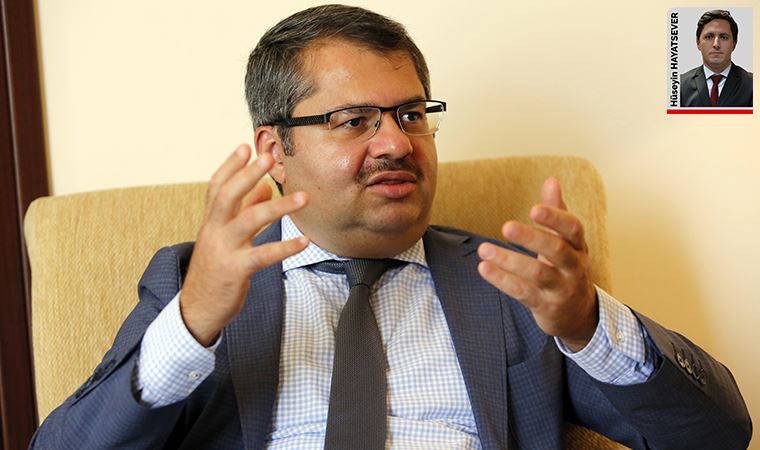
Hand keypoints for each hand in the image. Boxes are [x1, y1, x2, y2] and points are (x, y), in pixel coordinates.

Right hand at [180, 144, 308, 345]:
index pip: (216, 186)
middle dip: (247, 174)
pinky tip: (304, 241)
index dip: (229, 165)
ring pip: (249, 221)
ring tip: (304, 198)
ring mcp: (224, 250)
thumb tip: (263, 188)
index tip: (245, 145)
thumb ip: (243, 211)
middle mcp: (214, 231)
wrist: (197, 309)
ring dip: (278, 207)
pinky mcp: (236, 271)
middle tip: (268, 156)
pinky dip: (285, 248)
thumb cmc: (215, 269)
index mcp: (211, 221)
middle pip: (227, 195)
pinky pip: (263, 256)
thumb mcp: (225, 238)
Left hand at [477, 178, 597, 350]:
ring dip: (509, 260)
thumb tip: (551, 180)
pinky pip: (523, 293)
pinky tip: (484, 268)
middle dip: (531, 238)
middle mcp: (574, 267)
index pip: (573, 228)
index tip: (534, 208)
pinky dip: (503, 281)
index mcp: (578, 246)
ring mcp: (561, 289)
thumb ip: (557, 212)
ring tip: (483, 249)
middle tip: (505, 226)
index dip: (555, 218)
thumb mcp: (566, 241)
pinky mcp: (546, 307)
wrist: (578, 314)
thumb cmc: (567, 268)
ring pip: (538, 274)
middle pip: (557, 250)